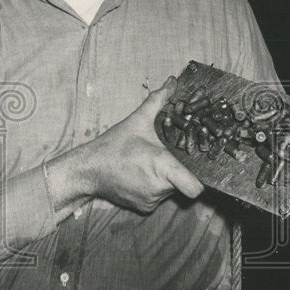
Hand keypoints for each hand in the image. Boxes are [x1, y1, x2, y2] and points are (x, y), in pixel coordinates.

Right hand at [75, 76, 203, 213]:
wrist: (88, 170)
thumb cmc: (113, 145)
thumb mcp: (137, 121)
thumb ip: (158, 101)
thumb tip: (172, 82)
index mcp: (162, 165)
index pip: (195, 187)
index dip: (201, 180)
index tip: (195, 168)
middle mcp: (159, 187)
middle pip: (183, 182)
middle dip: (177, 171)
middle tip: (162, 158)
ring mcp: (152, 200)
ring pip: (170, 190)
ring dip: (164, 179)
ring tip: (146, 166)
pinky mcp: (144, 208)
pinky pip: (158, 198)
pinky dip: (152, 188)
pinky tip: (138, 177)